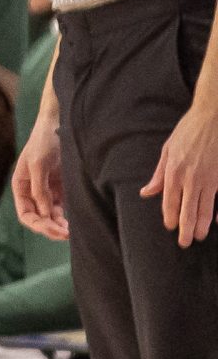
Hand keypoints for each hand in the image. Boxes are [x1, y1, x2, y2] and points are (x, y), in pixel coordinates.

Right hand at [13, 111, 68, 240]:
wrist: (59, 124)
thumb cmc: (44, 141)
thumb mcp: (39, 164)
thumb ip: (40, 189)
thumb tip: (45, 213)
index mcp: (21, 187)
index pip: (26, 214)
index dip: (38, 225)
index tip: (54, 230)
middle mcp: (32, 191)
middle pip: (38, 218)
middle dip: (50, 228)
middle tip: (67, 235)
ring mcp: (47, 190)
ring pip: (51, 215)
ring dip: (60, 224)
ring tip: (73, 232)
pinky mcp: (61, 187)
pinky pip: (62, 207)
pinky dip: (67, 215)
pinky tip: (75, 222)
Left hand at [143, 99, 217, 247]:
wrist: (213, 115)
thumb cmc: (188, 131)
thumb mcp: (167, 150)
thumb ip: (159, 174)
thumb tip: (147, 193)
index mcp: (174, 172)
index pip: (170, 201)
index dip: (170, 217)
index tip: (171, 228)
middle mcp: (191, 177)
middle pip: (188, 209)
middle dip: (187, 228)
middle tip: (185, 243)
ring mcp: (210, 177)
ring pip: (206, 206)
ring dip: (203, 223)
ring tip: (201, 236)